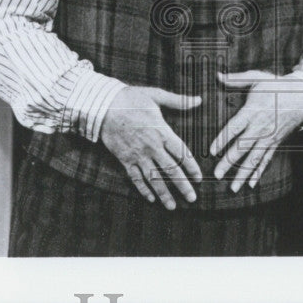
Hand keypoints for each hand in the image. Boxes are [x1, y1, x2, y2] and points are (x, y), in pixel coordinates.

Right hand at [99, 85, 202, 209]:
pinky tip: (151, 199)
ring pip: (153, 178)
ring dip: (164, 193)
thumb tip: (198, 100)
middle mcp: (152, 146)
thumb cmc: (131, 99)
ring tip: (173, 206)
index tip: (199, 178)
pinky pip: (135, 178)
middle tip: (192, 198)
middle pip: (170, 170)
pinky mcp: (125, 159)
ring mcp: (138, 155)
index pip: (181, 153)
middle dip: (182, 186)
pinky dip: (143, 189)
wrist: (103, 106)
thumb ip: (178, 101)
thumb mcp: (156, 96)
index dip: (192, 167)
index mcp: (162, 131)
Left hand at [210, 70, 302, 190]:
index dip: (223, 139)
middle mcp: (260, 126)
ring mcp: (269, 137)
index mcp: (253, 110)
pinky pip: (266, 159)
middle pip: (243, 147)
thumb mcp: (257, 78)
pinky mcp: (276, 142)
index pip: (235, 127)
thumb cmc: (276, 86)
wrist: (301, 96)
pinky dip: (259, 172)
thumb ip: (236, 79)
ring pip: (254, 158)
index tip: (212, 151)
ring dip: (243, 173)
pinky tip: (251, 184)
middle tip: (217, 175)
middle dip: (229, 162)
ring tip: (233, 187)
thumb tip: (218, 76)